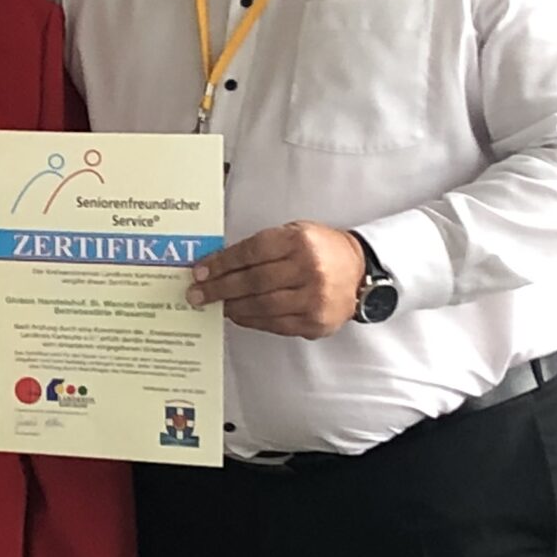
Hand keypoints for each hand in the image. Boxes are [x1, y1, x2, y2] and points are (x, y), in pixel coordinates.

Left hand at [189, 221, 366, 337]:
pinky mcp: (315, 322)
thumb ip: (261, 246)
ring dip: (232, 306)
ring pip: (262, 305)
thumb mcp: (294, 233)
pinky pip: (275, 323)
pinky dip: (252, 320)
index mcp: (299, 241)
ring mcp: (314, 298)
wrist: (360, 270)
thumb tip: (218, 263)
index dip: (221, 263)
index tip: (200, 271)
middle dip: (219, 288)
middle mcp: (308, 269)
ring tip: (215, 304)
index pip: (251, 252)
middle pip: (253, 281)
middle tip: (197, 293)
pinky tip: (237, 314)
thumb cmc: (321, 249)